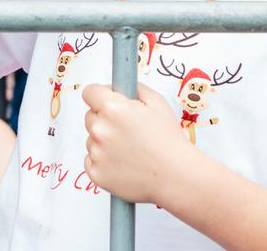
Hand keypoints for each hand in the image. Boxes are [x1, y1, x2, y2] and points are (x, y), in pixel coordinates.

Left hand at [82, 83, 192, 203]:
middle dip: (104, 119)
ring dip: (104, 141)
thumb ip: (135, 89)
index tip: (107, 100)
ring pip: (92, 139)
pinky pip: (91, 160)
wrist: (177, 177)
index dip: (100, 95)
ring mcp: (96, 153)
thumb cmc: (169, 141)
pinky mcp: (95, 174)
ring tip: (130, 150)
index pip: (89, 92)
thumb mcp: (158, 103)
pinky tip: (124, 163)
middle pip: (90, 116)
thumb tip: (120, 88)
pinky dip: (103, 161)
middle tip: (127, 129)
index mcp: (113, 108)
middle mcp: (100, 130)